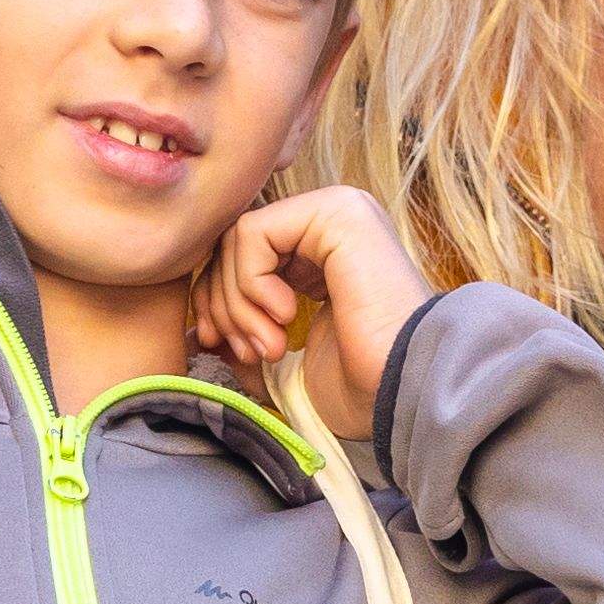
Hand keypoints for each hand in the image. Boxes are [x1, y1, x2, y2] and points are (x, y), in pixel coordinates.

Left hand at [194, 186, 436, 445]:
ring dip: (238, 303)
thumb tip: (198, 328)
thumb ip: (246, 335)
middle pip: (233, 246)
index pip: (243, 259)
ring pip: (237, 240)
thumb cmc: (361, 387)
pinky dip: (250, 283)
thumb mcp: (286, 361)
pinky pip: (252, 233)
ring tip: (271, 346)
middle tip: (246, 352)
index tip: (222, 349)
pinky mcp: (336, 213)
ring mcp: (337, 212)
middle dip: (223, 306)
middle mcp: (332, 224)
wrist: (405, 391)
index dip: (219, 303)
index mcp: (325, 255)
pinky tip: (284, 316)